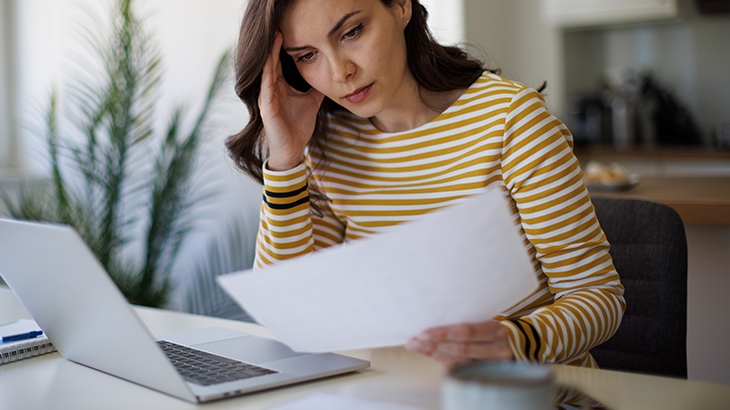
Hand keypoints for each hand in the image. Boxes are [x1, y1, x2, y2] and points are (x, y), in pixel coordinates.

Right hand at [259, 32, 324, 170]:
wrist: (293, 150)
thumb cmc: (298, 127)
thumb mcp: (312, 102)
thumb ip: (316, 89)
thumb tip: (329, 76)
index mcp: (280, 88)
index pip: (279, 63)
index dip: (282, 49)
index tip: (287, 33)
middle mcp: (271, 90)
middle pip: (271, 64)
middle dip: (274, 47)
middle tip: (279, 29)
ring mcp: (267, 99)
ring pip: (267, 72)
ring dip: (270, 56)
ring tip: (275, 40)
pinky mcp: (267, 108)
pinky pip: (267, 88)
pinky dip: (268, 74)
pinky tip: (270, 63)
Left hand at [405, 321, 514, 368]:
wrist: (533, 341)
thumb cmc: (506, 326)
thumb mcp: (494, 318)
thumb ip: (473, 321)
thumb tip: (440, 312)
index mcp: (497, 330)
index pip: (466, 332)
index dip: (443, 334)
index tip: (423, 332)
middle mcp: (497, 349)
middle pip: (460, 349)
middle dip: (433, 346)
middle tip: (413, 342)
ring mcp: (493, 363)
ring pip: (460, 361)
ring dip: (435, 354)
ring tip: (417, 347)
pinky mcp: (490, 371)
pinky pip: (464, 368)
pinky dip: (446, 362)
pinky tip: (432, 355)